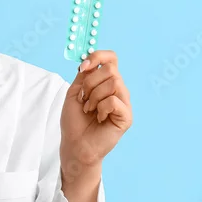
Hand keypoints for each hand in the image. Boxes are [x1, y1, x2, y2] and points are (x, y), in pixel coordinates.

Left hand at [60, 50, 132, 170]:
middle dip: (91, 82)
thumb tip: (89, 60)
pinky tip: (99, 118)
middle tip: (84, 99)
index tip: (83, 67)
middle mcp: (118, 90)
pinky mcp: (126, 116)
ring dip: (94, 97)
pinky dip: (101, 108)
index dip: (98, 56)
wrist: (75, 145)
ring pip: (113, 83)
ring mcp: (124, 103)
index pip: (111, 58)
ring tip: (90, 110)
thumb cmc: (75, 121)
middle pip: (110, 69)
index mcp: (106, 82)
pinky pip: (114, 101)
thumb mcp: (75, 92)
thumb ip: (84, 74)